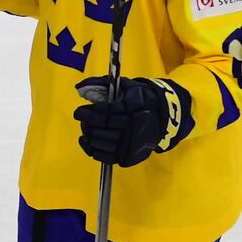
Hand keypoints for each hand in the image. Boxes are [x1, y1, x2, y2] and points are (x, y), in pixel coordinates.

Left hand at [74, 76, 193, 166]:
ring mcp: (132, 144)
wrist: (163, 118)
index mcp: (132, 109)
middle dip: (87, 123)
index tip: (79, 112)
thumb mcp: (127, 86)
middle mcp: (133, 127)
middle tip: (82, 118)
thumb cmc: (140, 100)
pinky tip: (86, 141)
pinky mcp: (130, 156)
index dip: (88, 113)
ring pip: (102, 143)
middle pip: (101, 128)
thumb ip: (102, 84)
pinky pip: (105, 157)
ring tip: (86, 128)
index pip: (104, 113)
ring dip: (89, 135)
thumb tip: (79, 87)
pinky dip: (92, 150)